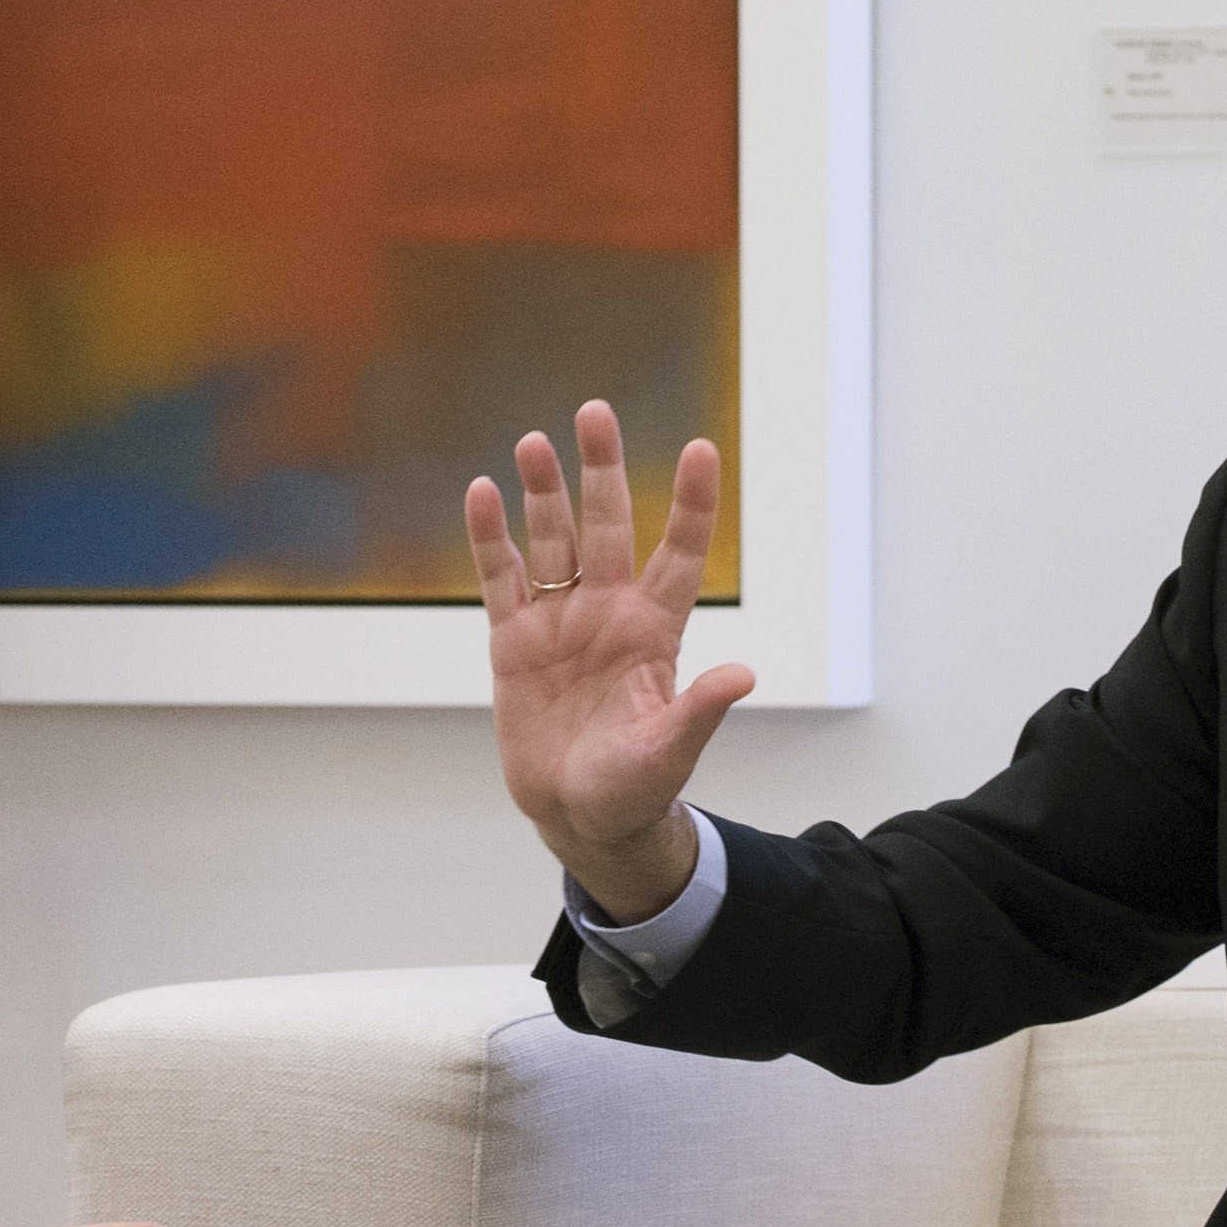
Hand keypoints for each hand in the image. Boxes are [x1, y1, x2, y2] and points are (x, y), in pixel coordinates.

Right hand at [467, 400, 752, 921]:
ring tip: (533, 441)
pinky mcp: (513, 641)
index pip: (678, 553)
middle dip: (602, 470)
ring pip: (551, 541)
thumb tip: (742, 675)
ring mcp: (559, 622)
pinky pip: (501, 578)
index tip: (701, 449)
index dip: (690, 504)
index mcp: (655, 631)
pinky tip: (483, 493)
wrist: (578, 814)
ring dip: (543, 492)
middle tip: (595, 412)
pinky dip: (490, 538)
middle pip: (606, 526)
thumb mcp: (670, 752)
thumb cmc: (635, 788)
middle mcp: (608, 611)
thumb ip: (698, 711)